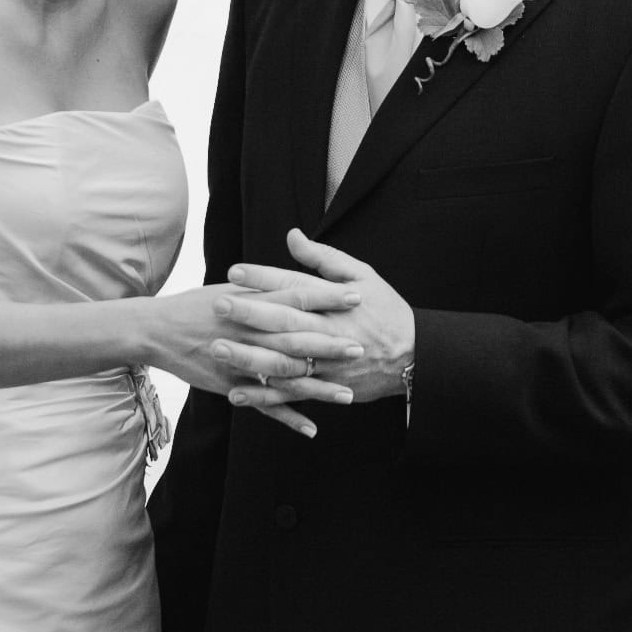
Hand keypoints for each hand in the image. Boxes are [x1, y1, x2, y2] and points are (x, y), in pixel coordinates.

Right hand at [151, 280, 361, 437]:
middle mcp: (248, 332)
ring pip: (284, 376)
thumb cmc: (195, 306)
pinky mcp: (231, 385)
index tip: (356, 297)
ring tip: (347, 395)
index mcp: (251, 303)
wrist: (156, 331)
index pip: (295, 297)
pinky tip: (311, 427)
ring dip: (317, 387)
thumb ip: (264, 285)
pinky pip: (263, 404)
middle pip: (295, 339)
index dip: (326, 297)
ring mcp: (240, 361)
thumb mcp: (230, 287)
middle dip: (329, 345)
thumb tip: (296, 274)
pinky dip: (286, 417)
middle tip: (360, 348)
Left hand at [215, 228, 414, 410]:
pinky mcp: (326, 387)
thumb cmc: (385, 310)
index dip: (265, 277)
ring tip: (217, 348)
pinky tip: (236, 393)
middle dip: (250, 314)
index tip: (235, 271)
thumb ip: (324, 258)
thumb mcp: (362, 275)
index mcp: (336, 302)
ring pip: (283, 360)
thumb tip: (292, 236)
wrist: (415, 357)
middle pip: (285, 322)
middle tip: (218, 304)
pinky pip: (292, 393)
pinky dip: (265, 395)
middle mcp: (329, 332)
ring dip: (249, 356)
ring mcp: (327, 363)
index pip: (296, 286)